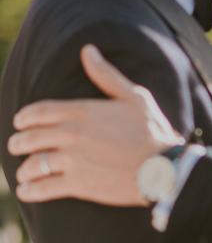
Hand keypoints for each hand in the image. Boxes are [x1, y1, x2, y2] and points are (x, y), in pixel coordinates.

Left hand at [8, 45, 178, 205]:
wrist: (163, 168)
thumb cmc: (152, 132)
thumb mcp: (134, 97)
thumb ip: (106, 75)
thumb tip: (87, 50)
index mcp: (81, 111)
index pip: (38, 112)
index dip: (24, 118)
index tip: (19, 123)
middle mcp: (72, 134)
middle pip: (30, 138)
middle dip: (19, 143)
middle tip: (17, 147)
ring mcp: (73, 160)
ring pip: (34, 164)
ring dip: (25, 169)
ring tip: (24, 173)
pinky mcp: (78, 184)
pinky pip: (44, 187)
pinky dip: (31, 191)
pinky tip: (27, 191)